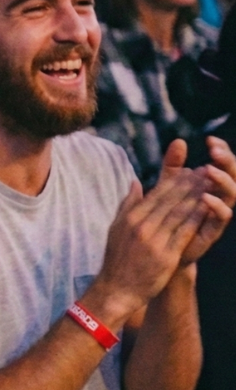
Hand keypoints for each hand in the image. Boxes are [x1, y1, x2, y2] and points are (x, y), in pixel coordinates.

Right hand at [88, 166, 210, 328]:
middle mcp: (142, 226)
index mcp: (131, 218)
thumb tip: (135, 183)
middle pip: (170, 200)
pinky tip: (208, 208)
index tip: (189, 171)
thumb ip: (127, 204)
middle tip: (206, 172)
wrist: (117, 289)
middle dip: (190, 184)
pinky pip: (185, 232)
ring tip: (210, 185)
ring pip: (180, 213)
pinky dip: (197, 218)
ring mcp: (155, 240)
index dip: (175, 181)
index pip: (156, 194)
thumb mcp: (116, 228)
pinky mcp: (166, 255)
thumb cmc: (117, 259)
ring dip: (197, 197)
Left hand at [174, 137, 235, 264]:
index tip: (210, 139)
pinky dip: (216, 206)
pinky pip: (221, 218)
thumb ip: (172, 165)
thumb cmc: (166, 215)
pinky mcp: (212, 230)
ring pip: (232, 195)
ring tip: (210, 170)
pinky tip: (206, 196)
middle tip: (215, 151)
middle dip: (227, 162)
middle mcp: (219, 197)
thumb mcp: (167, 185)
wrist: (160, 249)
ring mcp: (216, 214)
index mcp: (210, 185)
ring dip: (223, 181)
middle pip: (233, 176)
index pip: (223, 164)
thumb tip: (179, 140)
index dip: (222, 151)